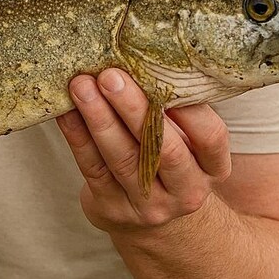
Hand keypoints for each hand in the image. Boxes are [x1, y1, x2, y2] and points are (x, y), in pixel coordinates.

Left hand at [57, 68, 232, 232]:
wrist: (151, 220)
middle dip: (133, 109)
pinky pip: (92, 167)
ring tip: (81, 86)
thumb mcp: (186, 140)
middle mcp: (187, 190)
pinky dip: (77, 135)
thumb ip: (174, 110)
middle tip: (110, 76)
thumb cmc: (168, 159)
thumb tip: (139, 59)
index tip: (162, 74)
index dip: (189, 108)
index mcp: (212, 167)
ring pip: (123, 158)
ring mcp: (150, 205)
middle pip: (163, 149)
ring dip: (99, 118)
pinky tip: (66, 111)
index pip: (210, 136)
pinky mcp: (113, 207)